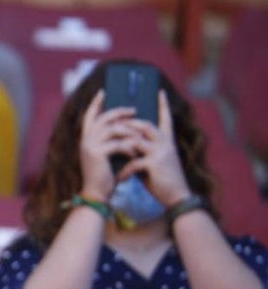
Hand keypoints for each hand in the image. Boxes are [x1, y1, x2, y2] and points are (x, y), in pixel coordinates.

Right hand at [78, 90, 141, 200]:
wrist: (97, 194)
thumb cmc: (104, 175)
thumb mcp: (106, 154)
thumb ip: (110, 140)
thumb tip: (125, 126)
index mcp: (86, 138)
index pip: (89, 115)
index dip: (96, 103)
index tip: (103, 91)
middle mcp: (85, 139)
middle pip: (105, 117)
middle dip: (121, 112)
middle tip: (135, 109)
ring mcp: (90, 145)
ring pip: (115, 129)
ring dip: (131, 132)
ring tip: (141, 138)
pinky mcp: (98, 153)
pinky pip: (118, 144)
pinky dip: (129, 148)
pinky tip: (135, 155)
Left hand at [116, 90, 191, 206]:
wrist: (177, 197)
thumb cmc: (163, 180)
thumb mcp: (153, 163)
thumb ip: (142, 152)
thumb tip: (126, 146)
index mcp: (167, 141)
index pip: (166, 118)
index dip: (162, 105)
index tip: (159, 91)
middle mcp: (165, 143)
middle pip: (145, 125)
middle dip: (127, 124)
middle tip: (113, 124)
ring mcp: (161, 152)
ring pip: (136, 140)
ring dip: (121, 145)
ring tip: (111, 150)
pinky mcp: (155, 164)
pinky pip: (134, 162)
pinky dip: (125, 170)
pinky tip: (119, 178)